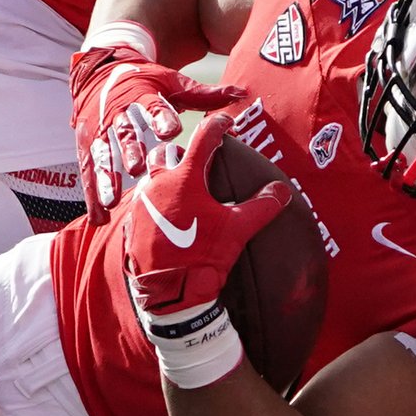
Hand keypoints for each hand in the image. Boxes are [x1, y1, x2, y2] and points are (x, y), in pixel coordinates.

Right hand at [69, 36, 236, 223]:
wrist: (101, 75)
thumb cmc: (146, 83)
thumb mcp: (172, 83)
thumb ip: (204, 95)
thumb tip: (239, 92)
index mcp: (142, 96)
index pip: (152, 106)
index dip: (160, 117)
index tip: (171, 131)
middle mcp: (118, 115)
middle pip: (124, 133)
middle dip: (129, 150)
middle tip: (137, 168)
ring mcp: (100, 133)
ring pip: (102, 156)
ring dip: (106, 178)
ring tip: (112, 199)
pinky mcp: (88, 149)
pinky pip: (90, 174)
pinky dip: (93, 196)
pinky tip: (100, 218)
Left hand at [122, 109, 291, 387]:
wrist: (170, 292)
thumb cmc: (204, 256)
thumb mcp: (237, 230)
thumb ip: (261, 206)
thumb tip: (283, 190)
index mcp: (184, 178)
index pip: (204, 138)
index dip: (218, 126)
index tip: (226, 123)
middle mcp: (157, 183)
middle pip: (167, 152)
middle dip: (182, 152)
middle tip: (197, 162)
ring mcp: (140, 203)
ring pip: (150, 176)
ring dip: (164, 176)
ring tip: (180, 189)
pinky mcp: (131, 222)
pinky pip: (141, 202)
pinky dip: (154, 201)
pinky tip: (165, 214)